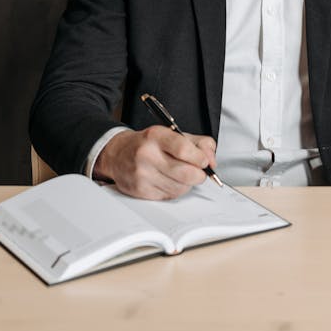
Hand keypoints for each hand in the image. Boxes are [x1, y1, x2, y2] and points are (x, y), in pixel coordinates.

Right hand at [93, 126, 217, 199]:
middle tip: (199, 171)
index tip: (204, 161)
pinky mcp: (140, 191)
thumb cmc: (149, 143)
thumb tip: (212, 161)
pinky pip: (169, 196)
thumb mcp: (174, 134)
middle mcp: (147, 155)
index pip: (183, 149)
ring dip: (187, 184)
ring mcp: (142, 174)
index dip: (200, 158)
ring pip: (179, 188)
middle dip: (199, 175)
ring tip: (182, 174)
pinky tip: (170, 180)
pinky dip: (175, 190)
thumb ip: (199, 143)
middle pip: (185, 173)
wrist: (118, 154)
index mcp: (156, 136)